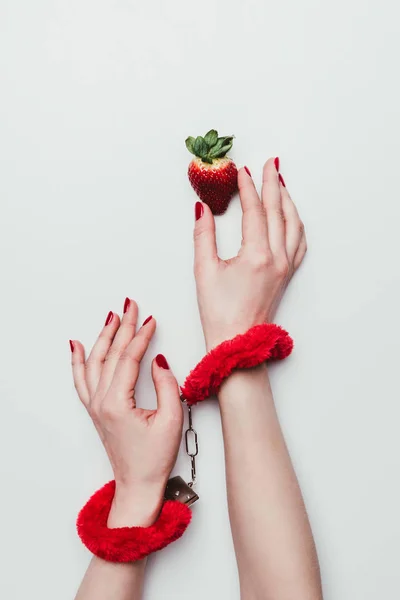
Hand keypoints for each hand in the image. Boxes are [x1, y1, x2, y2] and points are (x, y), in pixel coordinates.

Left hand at [70, 300, 182, 526]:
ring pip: (93, 363)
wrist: (138, 485)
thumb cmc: (154, 458)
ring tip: (111, 317)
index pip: (128, 359)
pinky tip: (77, 346)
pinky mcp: (96, 410)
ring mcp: (95, 406)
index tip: (151, 321)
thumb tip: (159, 360)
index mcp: (117, 403)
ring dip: (102, 337)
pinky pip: (81, 380)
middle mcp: (101, 402)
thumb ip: (166, 386)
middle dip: (122, 327)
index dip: (141, 336)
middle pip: (110, 355)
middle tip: (131, 306)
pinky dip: (78, 360)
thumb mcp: (171, 420)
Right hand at [193, 159, 306, 349]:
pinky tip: (291, 216)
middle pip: (279, 211)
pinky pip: (298, 241)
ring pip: (294, 225)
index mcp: (256, 256)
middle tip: (270, 163)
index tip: (241, 170)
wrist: (237, 343)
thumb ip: (203, 235)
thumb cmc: (219, 313)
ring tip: (280, 183)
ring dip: (287, 201)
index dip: (248, 188)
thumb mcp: (204, 271)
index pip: (255, 211)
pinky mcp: (287, 275)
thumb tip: (202, 209)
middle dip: (273, 184)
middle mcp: (277, 259)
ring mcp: (285, 267)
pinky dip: (295, 223)